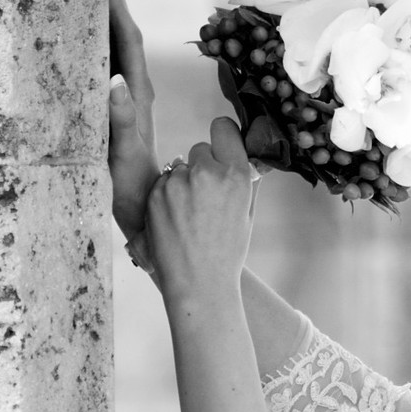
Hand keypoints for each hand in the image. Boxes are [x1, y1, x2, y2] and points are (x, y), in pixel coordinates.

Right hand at [106, 0, 156, 243]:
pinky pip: (104, 63)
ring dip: (103, 11)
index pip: (125, 36)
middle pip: (120, 30)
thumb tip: (114, 82)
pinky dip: (94, 39)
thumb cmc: (134, 189)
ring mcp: (125, 98)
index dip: (115, 2)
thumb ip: (121, 120)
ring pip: (112, 44)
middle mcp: (133, 90)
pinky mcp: (115, 109)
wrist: (146, 213)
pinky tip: (79, 29)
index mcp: (136, 93)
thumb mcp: (124, 154)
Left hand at [146, 118, 257, 304]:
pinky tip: (174, 221)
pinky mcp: (156, 195)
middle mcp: (207, 174)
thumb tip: (254, 157)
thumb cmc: (227, 251)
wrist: (199, 283)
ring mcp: (178, 183)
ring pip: (178, 168)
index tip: (219, 148)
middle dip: (200, 166)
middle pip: (199, 149)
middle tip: (204, 198)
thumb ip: (248, 180)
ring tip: (188, 216)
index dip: (221, 136)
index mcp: (236, 175)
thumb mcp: (247, 213)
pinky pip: (161, 184)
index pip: (223, 128)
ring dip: (181, 183)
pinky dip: (164, 197)